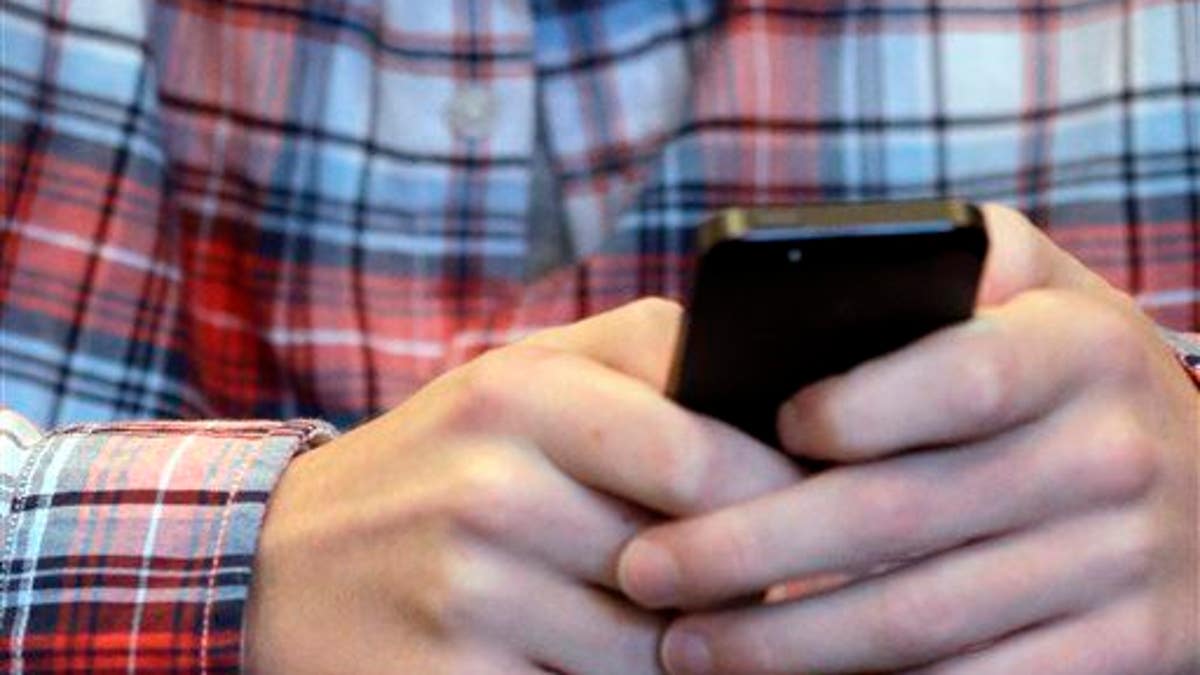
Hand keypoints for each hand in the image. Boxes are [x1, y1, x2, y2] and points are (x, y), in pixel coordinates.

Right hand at [243, 298, 801, 673]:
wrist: (282, 561)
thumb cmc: (436, 459)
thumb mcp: (522, 374)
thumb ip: (646, 359)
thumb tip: (774, 401)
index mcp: (519, 395)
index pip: (703, 453)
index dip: (777, 492)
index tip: (809, 510)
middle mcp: (489, 491)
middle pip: (691, 566)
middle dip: (738, 583)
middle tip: (752, 580)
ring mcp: (466, 597)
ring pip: (653, 654)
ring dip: (679, 648)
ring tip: (662, 619)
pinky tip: (590, 655)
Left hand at [617, 206, 1198, 673]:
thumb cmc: (1077, 382)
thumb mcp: (1044, 296)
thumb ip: (949, 263)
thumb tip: (808, 280)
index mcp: (1079, 348)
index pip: (954, 378)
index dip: (847, 410)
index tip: (744, 438)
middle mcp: (1112, 453)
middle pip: (900, 516)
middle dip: (749, 554)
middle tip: (645, 571)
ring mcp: (1127, 564)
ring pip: (921, 621)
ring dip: (785, 646)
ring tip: (687, 645)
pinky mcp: (1130, 650)